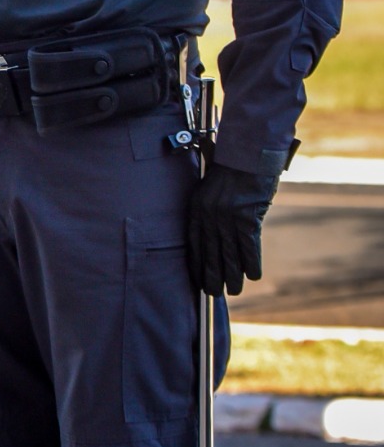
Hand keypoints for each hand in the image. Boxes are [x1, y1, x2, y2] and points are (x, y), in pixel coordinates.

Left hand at [186, 159, 279, 295]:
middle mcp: (209, 216)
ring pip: (229, 254)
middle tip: (213, 294)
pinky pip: (249, 246)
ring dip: (233, 275)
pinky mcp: (247, 218)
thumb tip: (212, 230)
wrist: (246, 153)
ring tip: (234, 291)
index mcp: (196, 209)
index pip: (193, 244)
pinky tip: (253, 276)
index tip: (197, 280)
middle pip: (210, 253)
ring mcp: (227, 218)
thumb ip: (208, 209)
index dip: (196, 264)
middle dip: (212, 276)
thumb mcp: (209, 188)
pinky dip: (252, 262)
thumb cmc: (230, 168)